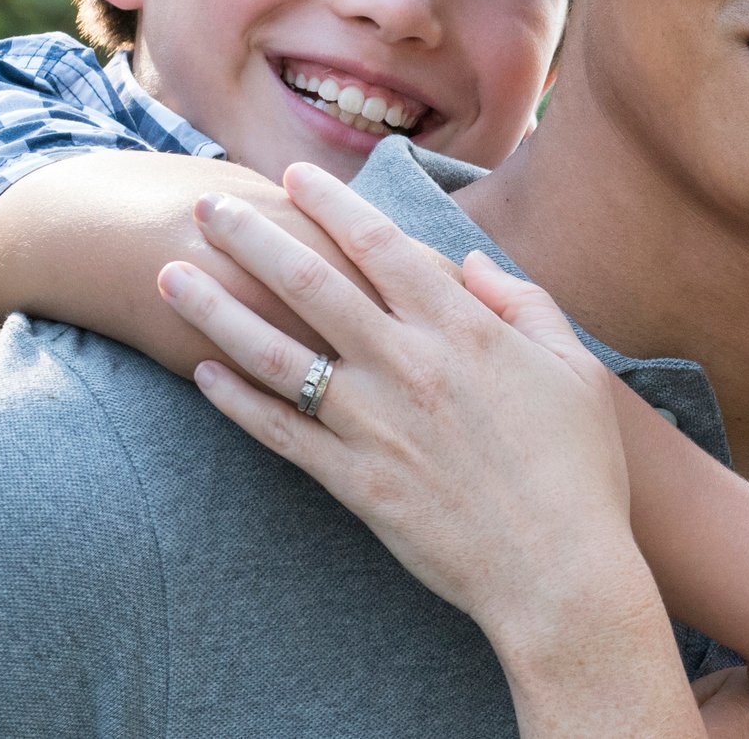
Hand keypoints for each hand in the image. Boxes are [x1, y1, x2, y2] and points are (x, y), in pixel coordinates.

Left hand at [156, 162, 649, 649]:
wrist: (558, 573)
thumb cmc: (578, 471)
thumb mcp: (575, 371)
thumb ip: (524, 304)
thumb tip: (472, 264)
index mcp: (464, 330)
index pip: (381, 245)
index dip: (332, 204)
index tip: (294, 175)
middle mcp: (408, 366)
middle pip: (310, 284)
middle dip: (253, 237)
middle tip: (208, 207)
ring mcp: (374, 425)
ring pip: (276, 354)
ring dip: (217, 310)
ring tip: (169, 276)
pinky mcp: (354, 483)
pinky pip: (281, 434)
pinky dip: (236, 403)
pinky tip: (201, 373)